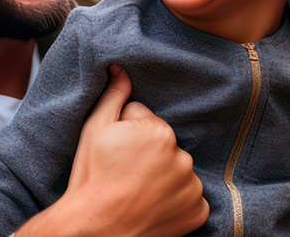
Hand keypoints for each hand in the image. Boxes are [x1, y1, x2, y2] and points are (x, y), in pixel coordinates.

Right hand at [18, 65, 207, 236]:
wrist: (95, 229)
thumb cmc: (92, 178)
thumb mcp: (94, 130)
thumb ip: (113, 95)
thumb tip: (120, 68)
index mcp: (159, 131)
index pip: (145, 122)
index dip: (127, 136)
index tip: (116, 155)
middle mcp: (182, 156)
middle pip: (164, 146)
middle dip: (148, 155)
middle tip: (125, 174)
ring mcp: (192, 186)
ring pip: (178, 171)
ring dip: (164, 178)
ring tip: (138, 192)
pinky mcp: (197, 211)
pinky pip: (190, 198)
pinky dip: (176, 202)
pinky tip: (153, 206)